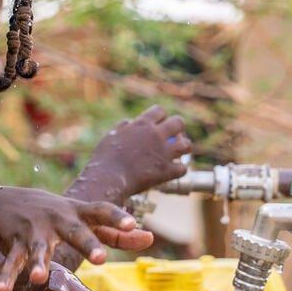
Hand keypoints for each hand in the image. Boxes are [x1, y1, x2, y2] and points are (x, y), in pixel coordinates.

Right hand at [0, 188, 153, 290]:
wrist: (5, 202)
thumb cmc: (56, 215)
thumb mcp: (85, 219)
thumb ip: (117, 233)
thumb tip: (150, 238)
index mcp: (79, 214)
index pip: (102, 212)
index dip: (118, 218)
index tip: (133, 225)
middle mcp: (58, 220)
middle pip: (75, 231)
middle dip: (87, 243)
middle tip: (100, 258)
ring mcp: (35, 231)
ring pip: (38, 249)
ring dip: (39, 263)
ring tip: (40, 278)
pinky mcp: (14, 243)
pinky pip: (11, 262)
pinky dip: (7, 277)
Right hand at [72, 105, 191, 202]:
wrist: (108, 179)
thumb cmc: (105, 159)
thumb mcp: (110, 136)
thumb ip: (122, 127)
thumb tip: (129, 122)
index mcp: (142, 124)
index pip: (160, 111)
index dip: (161, 117)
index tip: (158, 124)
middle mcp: (156, 135)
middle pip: (179, 123)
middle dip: (178, 129)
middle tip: (174, 137)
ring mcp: (163, 153)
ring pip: (186, 145)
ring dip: (184, 148)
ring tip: (178, 154)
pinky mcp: (166, 171)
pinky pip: (183, 168)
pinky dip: (179, 169)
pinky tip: (173, 171)